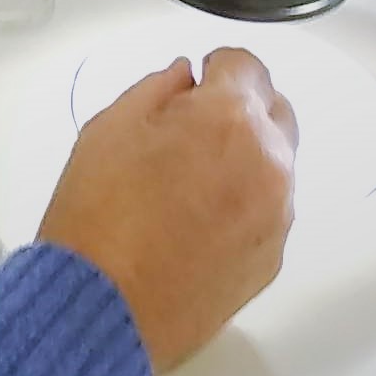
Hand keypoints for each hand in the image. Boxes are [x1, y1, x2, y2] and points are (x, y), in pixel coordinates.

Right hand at [37, 47, 299, 372]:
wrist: (104, 309)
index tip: (199, 80)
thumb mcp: (110, 127)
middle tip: (192, 129)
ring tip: (187, 183)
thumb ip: (158, 89)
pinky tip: (196, 219)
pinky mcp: (273, 257)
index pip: (247, 66)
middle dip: (238, 111)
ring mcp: (276, 215)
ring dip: (244, 159)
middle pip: (274, 111)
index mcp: (229, 119)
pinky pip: (269, 210)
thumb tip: (183, 80)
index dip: (216, 69)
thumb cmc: (99, 223)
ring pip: (274, 164)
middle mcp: (267, 164)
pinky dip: (244, 204)